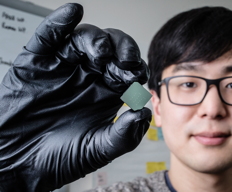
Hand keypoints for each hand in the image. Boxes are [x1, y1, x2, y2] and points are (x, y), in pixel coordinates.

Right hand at [0, 3, 150, 191]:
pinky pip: (49, 36)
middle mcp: (88, 77)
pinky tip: (72, 14)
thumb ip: (124, 135)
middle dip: (122, 49)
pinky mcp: (38, 62)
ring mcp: (64, 67)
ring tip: (99, 53)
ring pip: (84, 39)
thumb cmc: (57, 157)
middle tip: (125, 59)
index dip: (135, 68)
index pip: (128, 70)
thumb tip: (144, 113)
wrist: (16, 162)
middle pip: (112, 49)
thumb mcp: (97, 150)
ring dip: (96, 40)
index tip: (135, 76)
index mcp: (106, 94)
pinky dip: (59, 23)